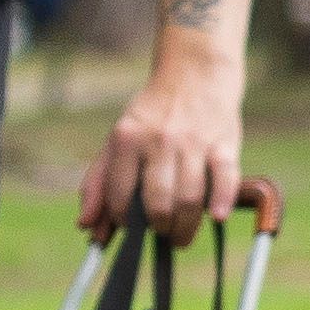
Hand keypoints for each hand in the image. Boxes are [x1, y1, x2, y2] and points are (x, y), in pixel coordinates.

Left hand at [83, 61, 251, 237]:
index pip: (119, 194)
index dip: (122, 219)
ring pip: (189, 198)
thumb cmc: (152, 117)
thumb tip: (85, 226)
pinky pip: (225, 178)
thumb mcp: (118, 140)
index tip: (130, 226)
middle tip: (161, 234)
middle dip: (158, 228)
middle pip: (158, 202)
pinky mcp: (224, 143)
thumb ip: (98, 183)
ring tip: (181, 235)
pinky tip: (217, 216)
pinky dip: (222, 201)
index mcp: (127, 139)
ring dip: (185, 226)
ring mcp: (193, 142)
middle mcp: (159, 140)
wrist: (194, 73)